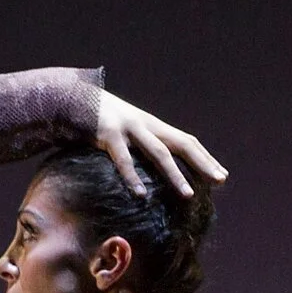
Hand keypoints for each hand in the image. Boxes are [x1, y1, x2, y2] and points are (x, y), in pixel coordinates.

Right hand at [94, 89, 226, 199]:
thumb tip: (150, 170)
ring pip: (158, 153)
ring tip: (188, 195)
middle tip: (220, 181)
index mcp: (153, 125)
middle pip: (182, 144)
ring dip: (175, 175)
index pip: (186, 142)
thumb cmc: (96, 120)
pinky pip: (124, 160)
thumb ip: (138, 146)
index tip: (221, 176)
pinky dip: (133, 178)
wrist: (70, 97)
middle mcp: (146, 125)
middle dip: (202, 163)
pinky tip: (141, 195)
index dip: (205, 158)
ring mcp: (129, 128)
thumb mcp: (124, 131)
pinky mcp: (108, 135)